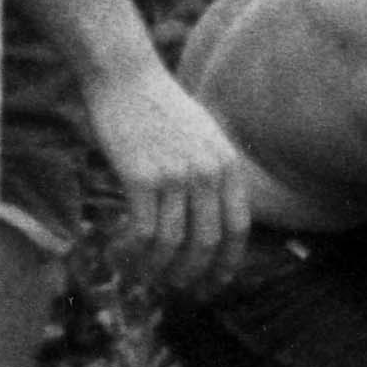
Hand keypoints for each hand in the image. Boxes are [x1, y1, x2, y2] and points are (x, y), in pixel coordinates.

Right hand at [92, 70, 252, 297]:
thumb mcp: (205, 137)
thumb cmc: (161, 107)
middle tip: (185, 290)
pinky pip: (145, 230)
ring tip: (156, 280)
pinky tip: (131, 260)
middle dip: (198, 272)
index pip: (239, 227)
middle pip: (210, 240)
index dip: (230, 260)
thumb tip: (211, 217)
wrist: (126, 77)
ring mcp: (176, 175)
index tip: (219, 281)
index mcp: (229, 165)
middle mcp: (208, 173)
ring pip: (176, 241)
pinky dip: (139, 252)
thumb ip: (214, 172)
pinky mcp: (141, 177)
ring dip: (166, 268)